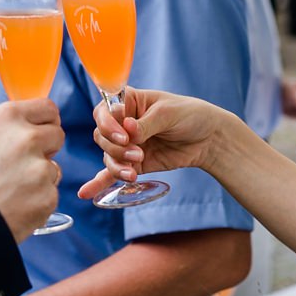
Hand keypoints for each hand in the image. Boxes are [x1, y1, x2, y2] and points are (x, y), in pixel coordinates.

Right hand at [0, 97, 64, 238]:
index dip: (46, 122)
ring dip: (39, 180)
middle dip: (47, 149)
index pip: (48, 108)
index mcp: (6, 117)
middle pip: (57, 135)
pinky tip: (13, 208)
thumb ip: (8, 132)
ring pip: (53, 169)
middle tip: (24, 165)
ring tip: (8, 192)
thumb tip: (35, 129)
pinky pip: (50, 195)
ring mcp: (39, 168)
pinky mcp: (46, 197)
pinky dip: (37, 203)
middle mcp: (26, 137)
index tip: (43, 131)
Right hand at [80, 88, 231, 200]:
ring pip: (108, 156)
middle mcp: (123, 123)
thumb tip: (128, 131)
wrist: (209, 139)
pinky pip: (112, 173)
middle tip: (138, 153)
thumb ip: (147, 124)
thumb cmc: (190, 115)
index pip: (104, 112)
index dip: (109, 125)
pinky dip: (99, 182)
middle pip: (102, 137)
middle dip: (116, 148)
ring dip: (118, 165)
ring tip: (135, 171)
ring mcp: (127, 144)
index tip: (124, 135)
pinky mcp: (134, 163)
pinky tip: (86, 193)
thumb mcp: (169, 114)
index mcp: (129, 101)